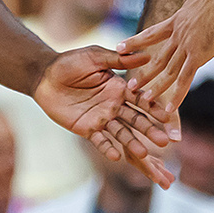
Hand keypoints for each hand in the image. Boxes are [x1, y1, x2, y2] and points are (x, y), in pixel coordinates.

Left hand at [36, 43, 176, 185]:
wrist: (44, 76)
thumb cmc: (70, 62)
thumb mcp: (95, 57)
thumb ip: (119, 60)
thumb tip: (147, 56)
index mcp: (119, 88)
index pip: (141, 100)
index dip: (154, 109)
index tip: (168, 117)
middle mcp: (114, 106)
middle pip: (135, 120)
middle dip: (149, 130)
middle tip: (164, 142)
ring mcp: (102, 119)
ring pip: (121, 133)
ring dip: (132, 143)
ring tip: (143, 154)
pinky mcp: (87, 129)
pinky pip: (100, 141)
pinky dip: (108, 148)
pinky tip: (117, 156)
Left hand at [122, 0, 213, 120]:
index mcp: (179, 19)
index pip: (154, 33)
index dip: (138, 41)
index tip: (122, 47)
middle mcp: (179, 34)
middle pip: (158, 56)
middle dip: (143, 71)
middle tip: (129, 84)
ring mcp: (187, 45)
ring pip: (167, 71)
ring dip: (155, 86)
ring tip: (143, 99)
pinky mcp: (198, 55)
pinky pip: (185, 79)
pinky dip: (176, 95)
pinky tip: (169, 108)